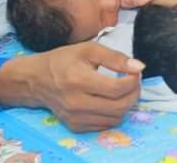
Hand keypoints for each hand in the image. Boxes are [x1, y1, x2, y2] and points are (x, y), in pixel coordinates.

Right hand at [0, 42, 142, 132]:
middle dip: (134, 94)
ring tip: (124, 90)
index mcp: (79, 80)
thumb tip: (139, 67)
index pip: (117, 88)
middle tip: (134, 82)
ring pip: (115, 118)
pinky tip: (111, 100)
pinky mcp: (75, 126)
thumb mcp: (89, 50)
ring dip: (126, 104)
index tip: (136, 72)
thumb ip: (115, 58)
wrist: (37, 79)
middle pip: (119, 106)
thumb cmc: (63, 60)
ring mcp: (75, 117)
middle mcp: (76, 103)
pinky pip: (104, 125)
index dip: (133, 81)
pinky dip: (114, 113)